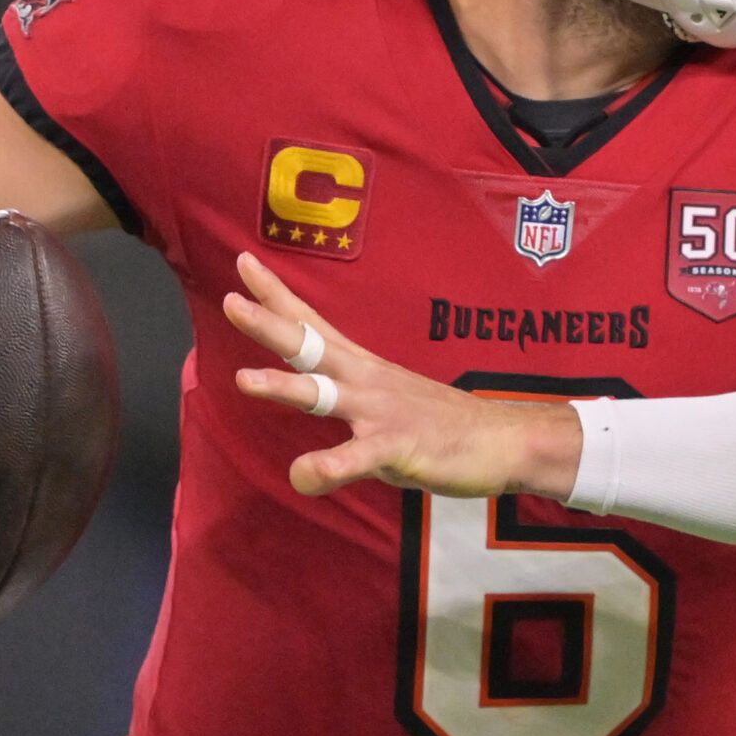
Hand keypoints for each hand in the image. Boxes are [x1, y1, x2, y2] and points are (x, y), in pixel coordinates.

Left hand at [224, 252, 581, 498]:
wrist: (504, 440)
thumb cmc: (440, 423)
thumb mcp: (385, 404)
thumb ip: (346, 407)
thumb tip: (309, 417)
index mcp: (362, 367)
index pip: (312, 323)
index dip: (276, 295)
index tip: (244, 262)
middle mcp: (366, 381)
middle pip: (309, 347)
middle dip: (269, 324)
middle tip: (231, 300)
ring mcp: (380, 413)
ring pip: (324, 396)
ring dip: (284, 387)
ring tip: (244, 380)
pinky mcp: (397, 448)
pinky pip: (357, 459)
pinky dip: (329, 467)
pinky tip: (304, 473)